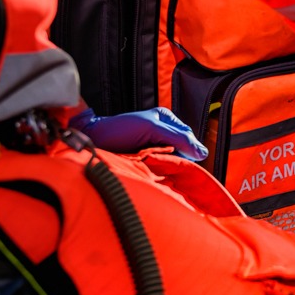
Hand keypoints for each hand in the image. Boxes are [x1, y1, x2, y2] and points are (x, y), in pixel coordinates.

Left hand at [70, 107, 209, 160]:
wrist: (92, 140)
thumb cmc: (119, 129)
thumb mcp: (151, 128)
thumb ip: (178, 138)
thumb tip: (202, 153)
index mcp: (167, 120)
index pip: (189, 137)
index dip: (190, 149)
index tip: (185, 160)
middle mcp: (164, 133)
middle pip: (183, 150)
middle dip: (179, 159)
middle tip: (170, 166)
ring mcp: (156, 147)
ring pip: (173, 161)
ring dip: (169, 167)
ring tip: (160, 170)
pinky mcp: (148, 160)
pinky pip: (162, 168)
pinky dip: (161, 172)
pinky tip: (156, 174)